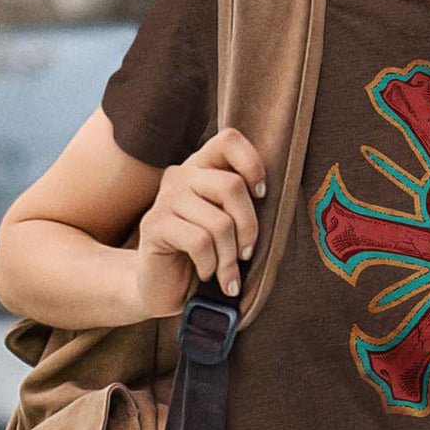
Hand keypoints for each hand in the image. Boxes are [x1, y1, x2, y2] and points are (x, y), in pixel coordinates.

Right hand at [133, 127, 266, 319]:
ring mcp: (165, 198)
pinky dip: (211, 266)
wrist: (164, 288)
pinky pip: (199, 242)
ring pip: (219, 222)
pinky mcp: (153, 224)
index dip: (252, 164)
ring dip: (230, 258)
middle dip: (248, 228)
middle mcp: (182, 175)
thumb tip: (276, 199)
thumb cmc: (207, 256)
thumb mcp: (229, 225)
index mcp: (203, 168)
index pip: (229, 140)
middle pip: (232, 186)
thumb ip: (244, 205)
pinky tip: (207, 274)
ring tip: (227, 274)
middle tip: (247, 254)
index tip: (261, 195)